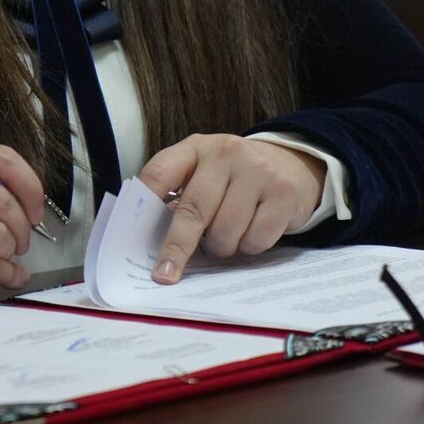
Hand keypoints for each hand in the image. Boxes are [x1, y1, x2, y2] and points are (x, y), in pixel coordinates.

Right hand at [0, 142, 43, 301]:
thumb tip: (32, 202)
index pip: (2, 159)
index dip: (30, 186)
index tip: (36, 208)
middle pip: (3, 201)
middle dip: (22, 227)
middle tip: (20, 239)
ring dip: (10, 251)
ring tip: (3, 254)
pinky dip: (7, 274)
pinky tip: (9, 275)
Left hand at [138, 134, 325, 284]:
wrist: (292, 165)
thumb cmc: (235, 178)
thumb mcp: (205, 173)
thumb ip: (181, 196)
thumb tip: (153, 242)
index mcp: (196, 148)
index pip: (160, 172)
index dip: (143, 203)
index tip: (131, 235)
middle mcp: (225, 153)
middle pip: (193, 209)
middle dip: (177, 248)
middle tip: (165, 274)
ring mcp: (256, 170)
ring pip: (225, 231)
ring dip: (222, 247)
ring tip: (227, 235)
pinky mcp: (282, 192)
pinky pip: (255, 239)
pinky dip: (250, 247)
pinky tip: (253, 230)